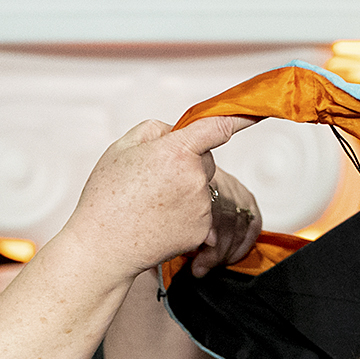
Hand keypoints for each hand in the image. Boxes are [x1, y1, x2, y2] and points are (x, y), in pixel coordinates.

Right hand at [63, 115, 254, 281]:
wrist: (104, 246)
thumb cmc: (107, 197)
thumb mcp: (122, 147)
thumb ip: (156, 130)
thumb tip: (179, 131)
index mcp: (175, 152)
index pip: (215, 128)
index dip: (238, 117)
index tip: (255, 111)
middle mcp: (194, 179)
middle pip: (206, 161)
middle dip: (187, 163)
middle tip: (153, 179)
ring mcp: (201, 207)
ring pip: (203, 188)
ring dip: (185, 191)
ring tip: (151, 203)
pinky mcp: (203, 231)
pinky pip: (201, 213)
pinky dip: (186, 214)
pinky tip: (159, 219)